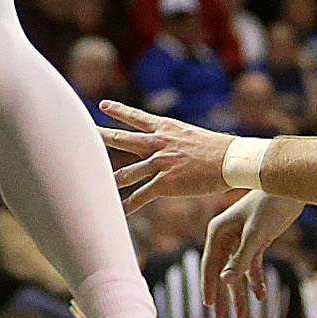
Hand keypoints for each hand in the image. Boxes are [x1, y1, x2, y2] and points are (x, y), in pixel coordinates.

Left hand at [98, 101, 235, 208]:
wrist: (231, 160)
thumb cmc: (218, 149)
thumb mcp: (192, 136)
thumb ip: (176, 140)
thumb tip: (172, 144)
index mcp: (165, 128)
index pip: (136, 117)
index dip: (118, 111)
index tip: (103, 105)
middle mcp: (158, 143)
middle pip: (122, 139)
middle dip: (101, 137)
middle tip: (85, 134)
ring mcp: (159, 163)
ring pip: (126, 173)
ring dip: (111, 181)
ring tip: (95, 186)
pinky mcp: (165, 183)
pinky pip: (141, 196)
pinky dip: (129, 205)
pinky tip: (119, 211)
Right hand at [203, 191, 305, 317]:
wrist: (289, 189)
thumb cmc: (269, 206)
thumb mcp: (255, 235)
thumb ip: (240, 259)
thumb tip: (225, 282)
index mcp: (218, 231)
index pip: (209, 264)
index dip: (208, 285)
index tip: (209, 306)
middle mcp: (225, 236)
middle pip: (221, 271)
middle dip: (222, 294)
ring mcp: (241, 239)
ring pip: (237, 271)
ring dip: (240, 291)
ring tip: (241, 315)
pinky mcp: (256, 241)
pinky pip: (252, 265)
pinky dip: (256, 280)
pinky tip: (261, 296)